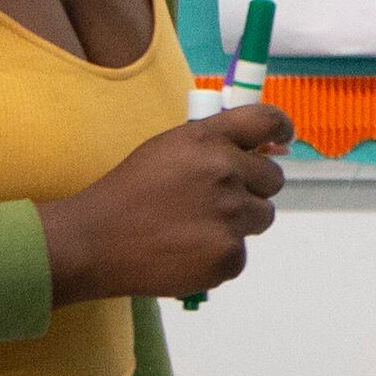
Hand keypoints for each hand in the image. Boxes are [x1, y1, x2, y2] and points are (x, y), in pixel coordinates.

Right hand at [46, 102, 290, 303]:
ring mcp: (230, 216)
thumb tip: (269, 146)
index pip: (268, 120)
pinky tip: (185, 252)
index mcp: (208, 139)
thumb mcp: (167, 150)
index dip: (281, 129)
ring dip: (237, 222)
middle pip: (272, 178)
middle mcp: (225, 172)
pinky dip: (219, 255)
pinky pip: (240, 253)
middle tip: (214, 201)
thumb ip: (214, 144)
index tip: (282, 139)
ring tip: (193, 228)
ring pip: (260, 217)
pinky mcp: (228, 255)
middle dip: (252, 188)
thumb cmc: (128, 194)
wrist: (93, 242)